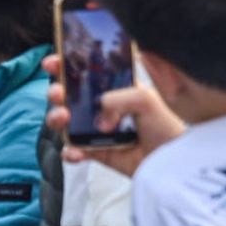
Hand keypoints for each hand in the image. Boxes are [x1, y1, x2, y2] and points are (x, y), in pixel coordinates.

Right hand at [42, 54, 183, 177]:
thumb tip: (98, 111)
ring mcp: (95, 130)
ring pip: (64, 122)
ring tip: (63, 118)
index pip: (85, 72)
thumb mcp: (145, 99)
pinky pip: (74, 150)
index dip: (65, 65)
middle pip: (68, 95)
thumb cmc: (165, 126)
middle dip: (55, 91)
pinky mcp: (95, 152)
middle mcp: (101, 107)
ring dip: (56, 118)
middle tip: (58, 93)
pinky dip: (69, 152)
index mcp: (113, 88)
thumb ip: (118, 98)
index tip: (53, 63)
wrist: (172, 162)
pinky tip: (75, 152)